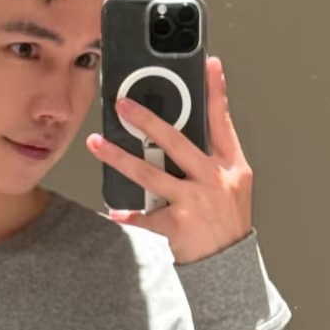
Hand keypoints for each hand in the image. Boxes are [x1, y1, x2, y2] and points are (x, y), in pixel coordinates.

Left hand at [87, 54, 252, 264]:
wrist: (230, 264)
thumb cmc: (227, 222)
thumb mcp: (232, 185)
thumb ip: (211, 158)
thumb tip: (176, 133)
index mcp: (231, 166)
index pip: (222, 122)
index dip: (216, 92)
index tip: (209, 65)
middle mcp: (214, 180)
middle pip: (176, 142)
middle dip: (146, 120)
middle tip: (122, 104)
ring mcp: (195, 202)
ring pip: (150, 174)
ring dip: (119, 158)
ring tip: (97, 144)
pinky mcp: (178, 224)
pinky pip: (145, 216)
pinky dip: (129, 214)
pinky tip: (115, 210)